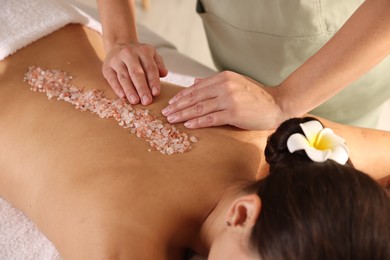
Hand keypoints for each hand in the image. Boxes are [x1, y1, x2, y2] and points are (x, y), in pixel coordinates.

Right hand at [102, 42, 167, 104]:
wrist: (119, 44)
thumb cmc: (140, 55)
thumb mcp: (152, 55)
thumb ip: (159, 65)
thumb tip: (164, 73)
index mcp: (143, 51)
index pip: (150, 68)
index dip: (153, 81)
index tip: (156, 93)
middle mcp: (128, 54)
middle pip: (136, 73)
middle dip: (142, 88)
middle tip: (147, 101)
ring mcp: (116, 60)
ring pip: (123, 77)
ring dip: (130, 90)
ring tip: (135, 101)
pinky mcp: (107, 67)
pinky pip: (112, 79)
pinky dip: (117, 88)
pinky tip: (123, 96)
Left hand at [161, 71, 286, 129]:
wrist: (277, 103)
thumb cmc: (256, 95)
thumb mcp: (235, 82)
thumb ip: (215, 82)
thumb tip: (195, 81)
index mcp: (223, 77)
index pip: (196, 87)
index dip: (181, 96)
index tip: (171, 103)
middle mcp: (224, 86)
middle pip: (195, 97)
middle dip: (178, 106)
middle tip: (165, 113)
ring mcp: (229, 99)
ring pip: (200, 108)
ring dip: (183, 114)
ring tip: (171, 119)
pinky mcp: (234, 113)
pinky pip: (211, 118)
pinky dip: (198, 122)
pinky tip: (188, 125)